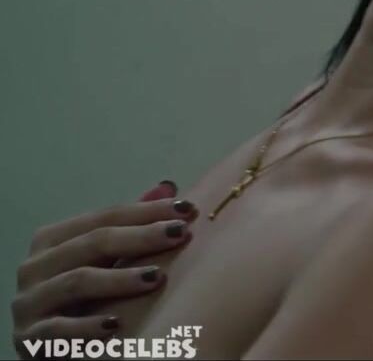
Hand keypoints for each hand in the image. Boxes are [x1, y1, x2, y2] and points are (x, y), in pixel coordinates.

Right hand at [10, 182, 198, 359]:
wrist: (51, 346)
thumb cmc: (83, 298)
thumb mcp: (105, 261)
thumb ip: (131, 225)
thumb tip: (168, 185)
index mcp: (52, 241)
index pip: (104, 217)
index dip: (146, 211)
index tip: (186, 209)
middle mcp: (35, 267)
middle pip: (92, 244)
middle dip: (140, 237)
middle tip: (180, 234)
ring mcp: (28, 304)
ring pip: (76, 283)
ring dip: (119, 279)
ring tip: (156, 278)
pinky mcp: (28, 341)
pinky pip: (56, 331)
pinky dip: (86, 327)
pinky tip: (117, 324)